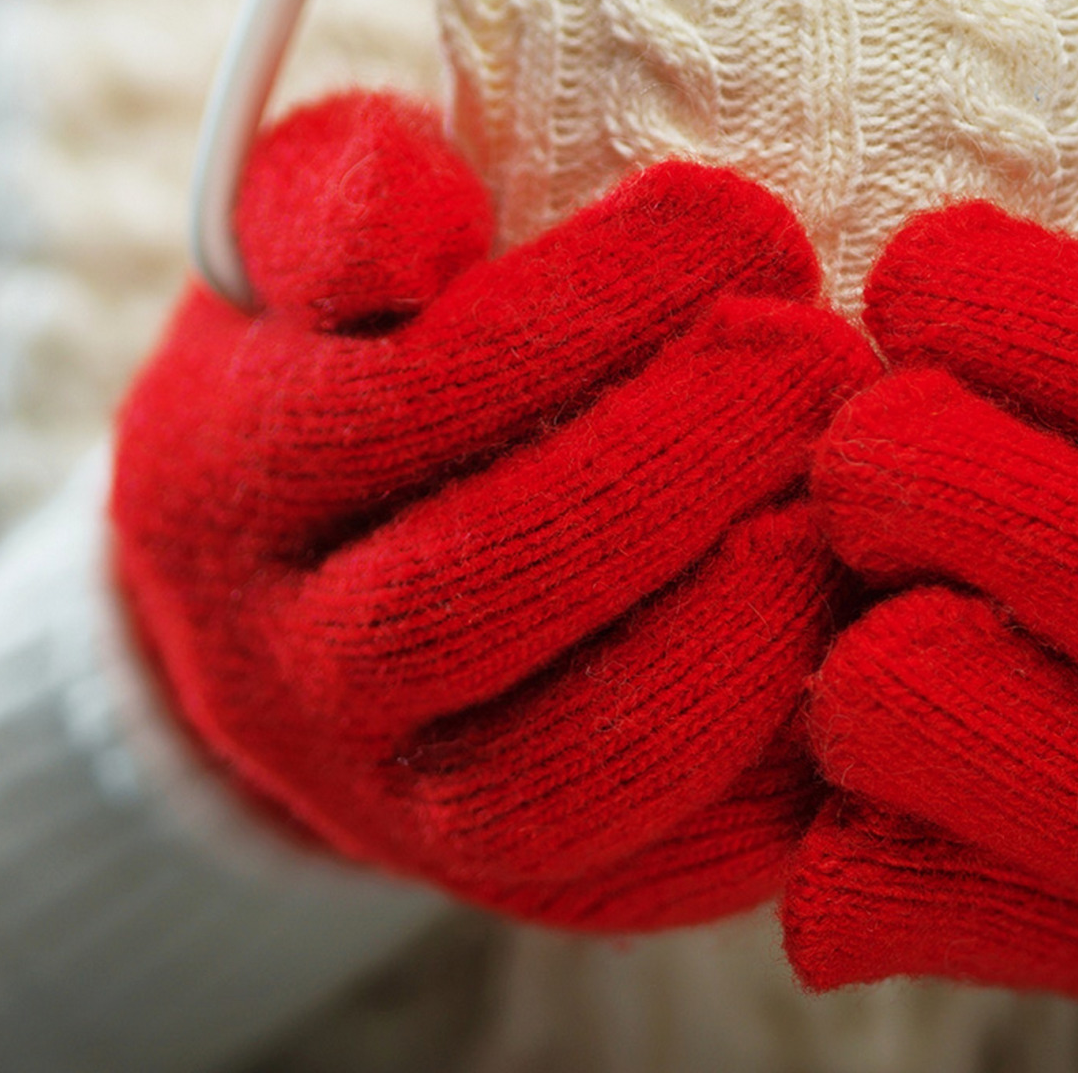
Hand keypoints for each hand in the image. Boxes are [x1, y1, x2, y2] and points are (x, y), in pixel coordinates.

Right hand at [112, 91, 876, 931]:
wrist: (263, 593)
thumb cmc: (323, 361)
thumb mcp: (291, 245)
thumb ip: (343, 196)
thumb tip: (433, 223)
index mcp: (229, 473)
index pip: (411, 392)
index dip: (590, 305)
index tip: (736, 221)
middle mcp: (284, 657)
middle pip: (481, 585)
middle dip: (680, 461)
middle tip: (820, 356)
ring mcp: (383, 796)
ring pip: (556, 765)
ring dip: (730, 629)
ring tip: (839, 497)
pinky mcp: (494, 881)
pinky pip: (635, 870)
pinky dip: (758, 776)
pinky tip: (847, 640)